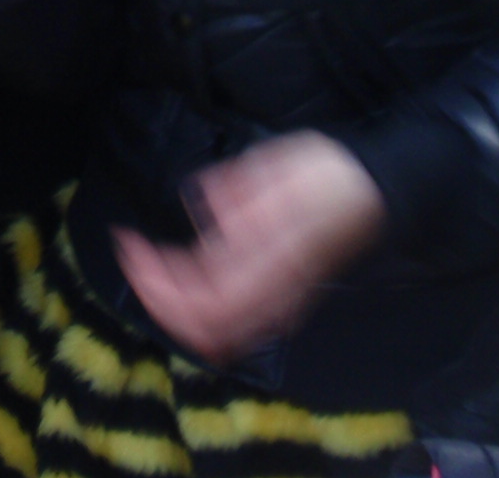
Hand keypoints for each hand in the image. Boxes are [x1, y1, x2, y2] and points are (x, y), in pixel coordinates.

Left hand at [113, 131, 386, 364]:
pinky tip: (176, 278)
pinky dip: (192, 306)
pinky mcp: (277, 298)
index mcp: (273, 261)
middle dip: (156, 295)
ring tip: (146, 264)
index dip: (158, 281)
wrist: (368, 191)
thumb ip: (243, 190)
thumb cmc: (324, 175)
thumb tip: (204, 201)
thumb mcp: (282, 168)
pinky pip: (227, 320)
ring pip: (214, 330)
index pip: (204, 299)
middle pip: (203, 325)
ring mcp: (277, 302)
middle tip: (131, 254)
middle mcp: (273, 294)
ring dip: (171, 302)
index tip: (130, 243)